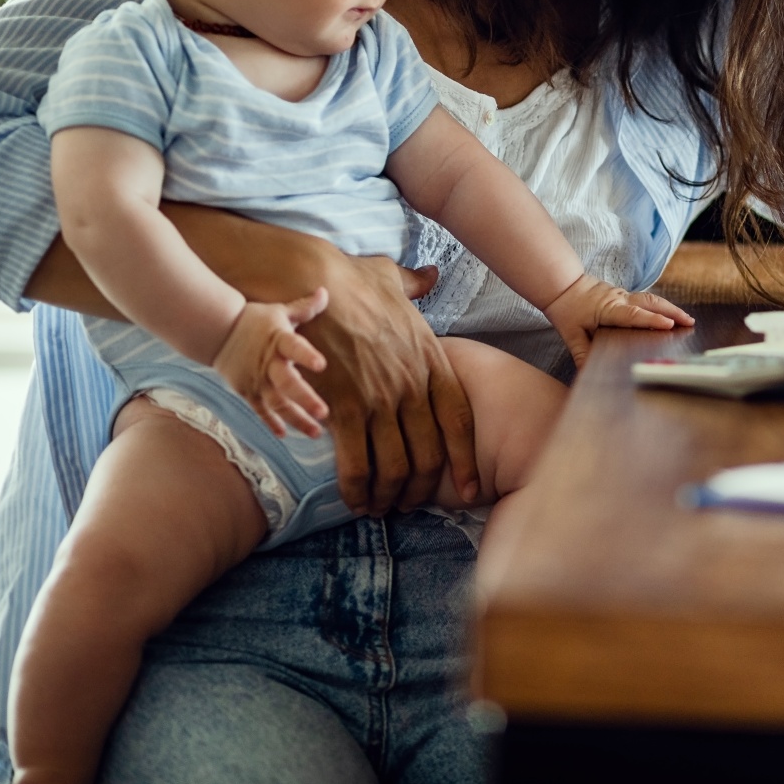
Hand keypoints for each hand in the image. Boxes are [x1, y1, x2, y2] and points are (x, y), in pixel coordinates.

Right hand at [211, 289, 331, 437]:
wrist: (216, 332)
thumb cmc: (254, 320)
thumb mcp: (279, 311)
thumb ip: (304, 307)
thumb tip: (326, 292)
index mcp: (279, 340)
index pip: (294, 346)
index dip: (307, 355)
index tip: (322, 365)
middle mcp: (268, 363)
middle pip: (287, 383)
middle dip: (305, 399)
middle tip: (324, 412)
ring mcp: (256, 380)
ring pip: (277, 403)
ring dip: (296, 419)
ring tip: (315, 431)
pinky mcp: (247, 391)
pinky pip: (260, 410)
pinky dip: (271, 423)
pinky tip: (284, 435)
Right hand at [298, 253, 480, 512]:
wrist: (313, 281)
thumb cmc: (350, 280)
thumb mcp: (393, 279)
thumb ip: (415, 285)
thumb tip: (430, 276)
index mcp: (431, 360)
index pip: (459, 421)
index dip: (465, 461)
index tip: (470, 488)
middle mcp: (412, 385)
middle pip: (430, 454)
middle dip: (422, 489)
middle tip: (409, 504)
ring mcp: (380, 398)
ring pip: (396, 466)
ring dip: (388, 495)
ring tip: (379, 507)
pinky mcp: (345, 407)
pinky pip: (356, 463)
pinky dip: (356, 488)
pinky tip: (353, 498)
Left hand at [544, 274, 693, 366]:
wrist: (562, 285)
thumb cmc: (566, 309)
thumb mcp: (570, 334)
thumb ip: (581, 353)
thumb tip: (586, 374)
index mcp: (608, 308)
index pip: (633, 315)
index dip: (652, 320)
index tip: (669, 325)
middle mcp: (620, 299)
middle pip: (651, 302)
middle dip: (672, 312)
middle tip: (689, 322)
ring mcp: (623, 295)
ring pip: (651, 299)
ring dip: (670, 308)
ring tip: (687, 319)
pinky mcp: (624, 295)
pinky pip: (646, 300)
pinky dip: (661, 306)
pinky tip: (670, 315)